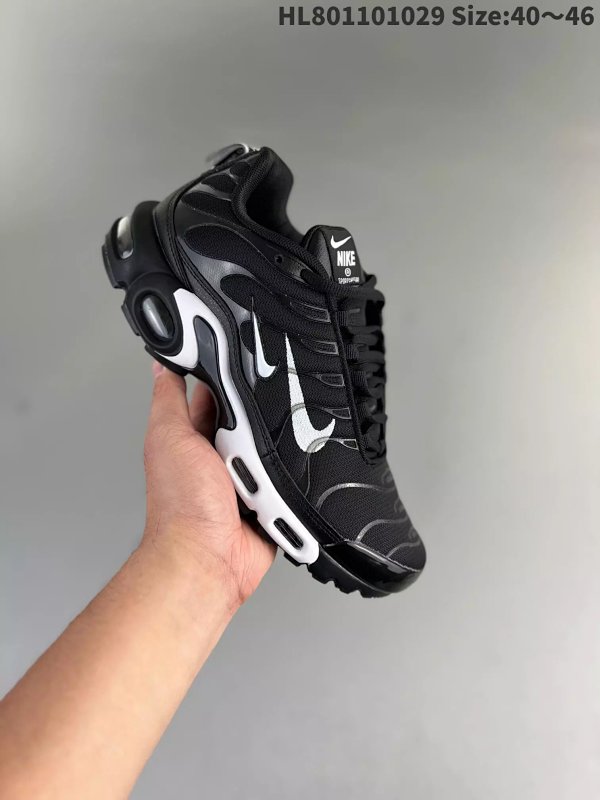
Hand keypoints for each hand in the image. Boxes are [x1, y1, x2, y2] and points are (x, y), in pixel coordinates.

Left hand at [142, 362, 275, 607]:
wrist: (208, 559)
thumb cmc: (181, 506)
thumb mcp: (170, 436)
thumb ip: (169, 398)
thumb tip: (162, 362)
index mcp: (192, 438)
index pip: (215, 394)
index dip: (229, 376)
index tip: (247, 359)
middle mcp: (218, 458)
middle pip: (251, 420)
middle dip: (260, 416)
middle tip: (260, 421)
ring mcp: (245, 480)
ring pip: (274, 448)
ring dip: (277, 450)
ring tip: (266, 460)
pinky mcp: (268, 501)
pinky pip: (289, 480)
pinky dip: (291, 478)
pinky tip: (287, 478)